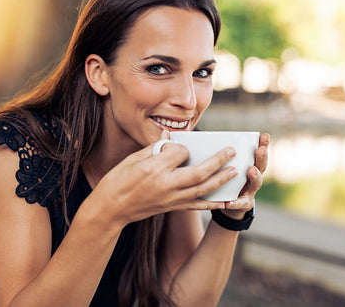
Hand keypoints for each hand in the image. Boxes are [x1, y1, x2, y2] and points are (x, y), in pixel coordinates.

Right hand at [90, 131, 237, 226]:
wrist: (110, 209)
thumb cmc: (118, 180)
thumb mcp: (133, 158)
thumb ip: (156, 147)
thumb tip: (171, 134)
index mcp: (153, 168)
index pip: (179, 152)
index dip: (184, 146)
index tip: (183, 143)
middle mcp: (165, 184)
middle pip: (198, 173)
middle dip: (217, 161)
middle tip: (232, 151)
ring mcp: (169, 199)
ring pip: (201, 190)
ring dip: (220, 180)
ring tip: (234, 172)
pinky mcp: (171, 208)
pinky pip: (196, 206)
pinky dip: (211, 203)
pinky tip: (224, 200)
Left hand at [221, 133, 269, 219]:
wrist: (229, 205)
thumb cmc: (227, 180)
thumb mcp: (228, 167)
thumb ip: (224, 156)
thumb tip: (208, 140)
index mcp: (250, 165)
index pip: (259, 153)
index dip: (263, 144)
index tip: (264, 135)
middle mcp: (254, 177)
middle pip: (261, 166)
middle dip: (261, 157)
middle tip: (261, 150)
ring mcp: (251, 191)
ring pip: (256, 183)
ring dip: (255, 176)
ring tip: (251, 170)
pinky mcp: (244, 204)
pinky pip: (240, 204)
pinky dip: (235, 203)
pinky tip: (229, 202)